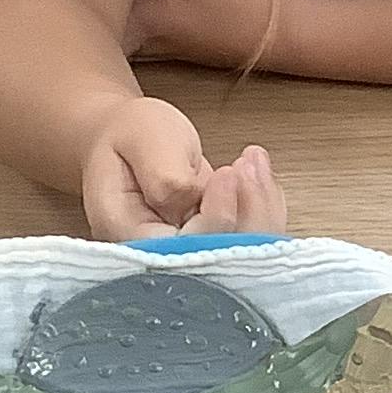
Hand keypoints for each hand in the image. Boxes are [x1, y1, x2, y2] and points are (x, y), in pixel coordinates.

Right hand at [79, 100, 289, 241]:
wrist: (128, 137)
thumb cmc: (130, 134)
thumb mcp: (142, 140)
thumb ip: (165, 176)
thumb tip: (192, 203)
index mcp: (130, 235)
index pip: (185, 249)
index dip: (217, 217)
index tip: (229, 174)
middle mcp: (161, 256)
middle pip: (222, 257)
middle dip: (250, 210)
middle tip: (250, 164)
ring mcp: (191, 251)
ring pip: (246, 249)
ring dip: (261, 204)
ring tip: (253, 160)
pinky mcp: (213, 240)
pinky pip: (251, 235)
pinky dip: (263, 204)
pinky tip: (256, 171)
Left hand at [83, 0, 298, 69]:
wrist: (295, 32)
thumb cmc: (241, 1)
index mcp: (140, 23)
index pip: (84, 14)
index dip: (55, 1)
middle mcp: (149, 36)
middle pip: (99, 21)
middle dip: (74, 4)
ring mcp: (171, 37)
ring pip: (122, 22)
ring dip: (101, 7)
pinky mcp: (190, 30)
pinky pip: (145, 17)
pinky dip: (129, 3)